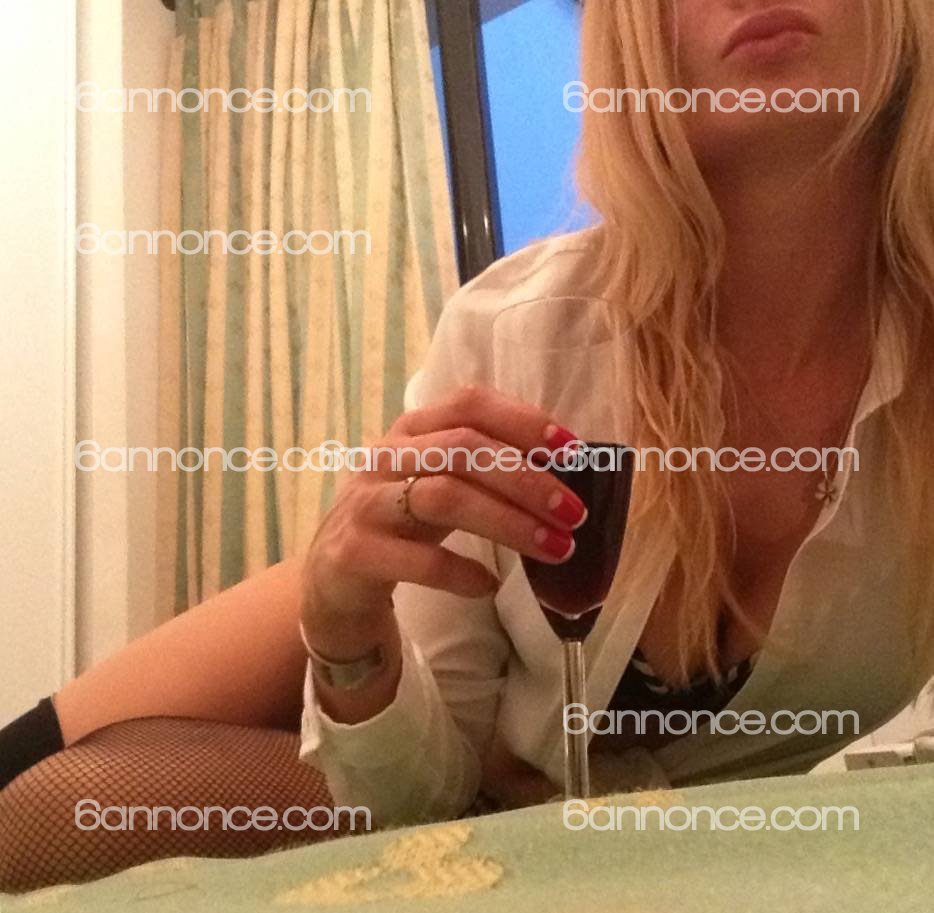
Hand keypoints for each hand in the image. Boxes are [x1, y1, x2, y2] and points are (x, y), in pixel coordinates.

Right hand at [300, 385, 588, 646]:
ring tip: (554, 549)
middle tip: (573, 514)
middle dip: (526, 480)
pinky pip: (418, 559)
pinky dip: (462, 573)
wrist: (332, 579)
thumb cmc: (401, 525)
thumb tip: (564, 468)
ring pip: (443, 497)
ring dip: (509, 523)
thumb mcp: (439, 484)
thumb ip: (484, 468)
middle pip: (462, 449)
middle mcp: (385, 455)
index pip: (469, 404)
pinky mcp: (353, 551)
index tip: (572, 451)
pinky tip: (490, 585)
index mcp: (412, 429)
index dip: (523, 421)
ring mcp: (365, 502)